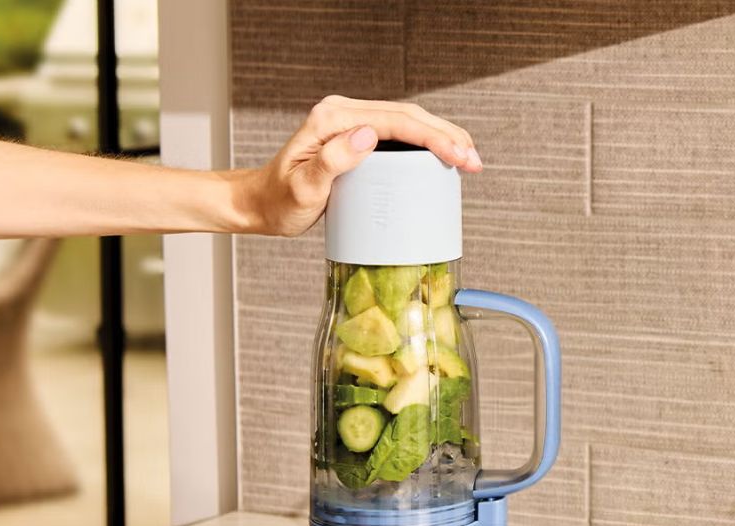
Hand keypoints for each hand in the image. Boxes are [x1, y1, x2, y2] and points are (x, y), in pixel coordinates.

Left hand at [237, 95, 483, 236]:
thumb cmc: (279, 200)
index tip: (459, 156)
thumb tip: (368, 135)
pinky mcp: (357, 137)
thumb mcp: (303, 187)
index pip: (395, 120)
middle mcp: (343, 113)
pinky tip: (445, 157)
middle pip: (408, 115)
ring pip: (408, 122)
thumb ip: (332, 160)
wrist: (260, 204)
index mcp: (332, 118)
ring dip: (442, 138)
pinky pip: (399, 135)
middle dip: (447, 136)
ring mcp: (351, 123)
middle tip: (474, 162)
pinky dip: (427, 144)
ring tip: (469, 159)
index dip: (433, 136)